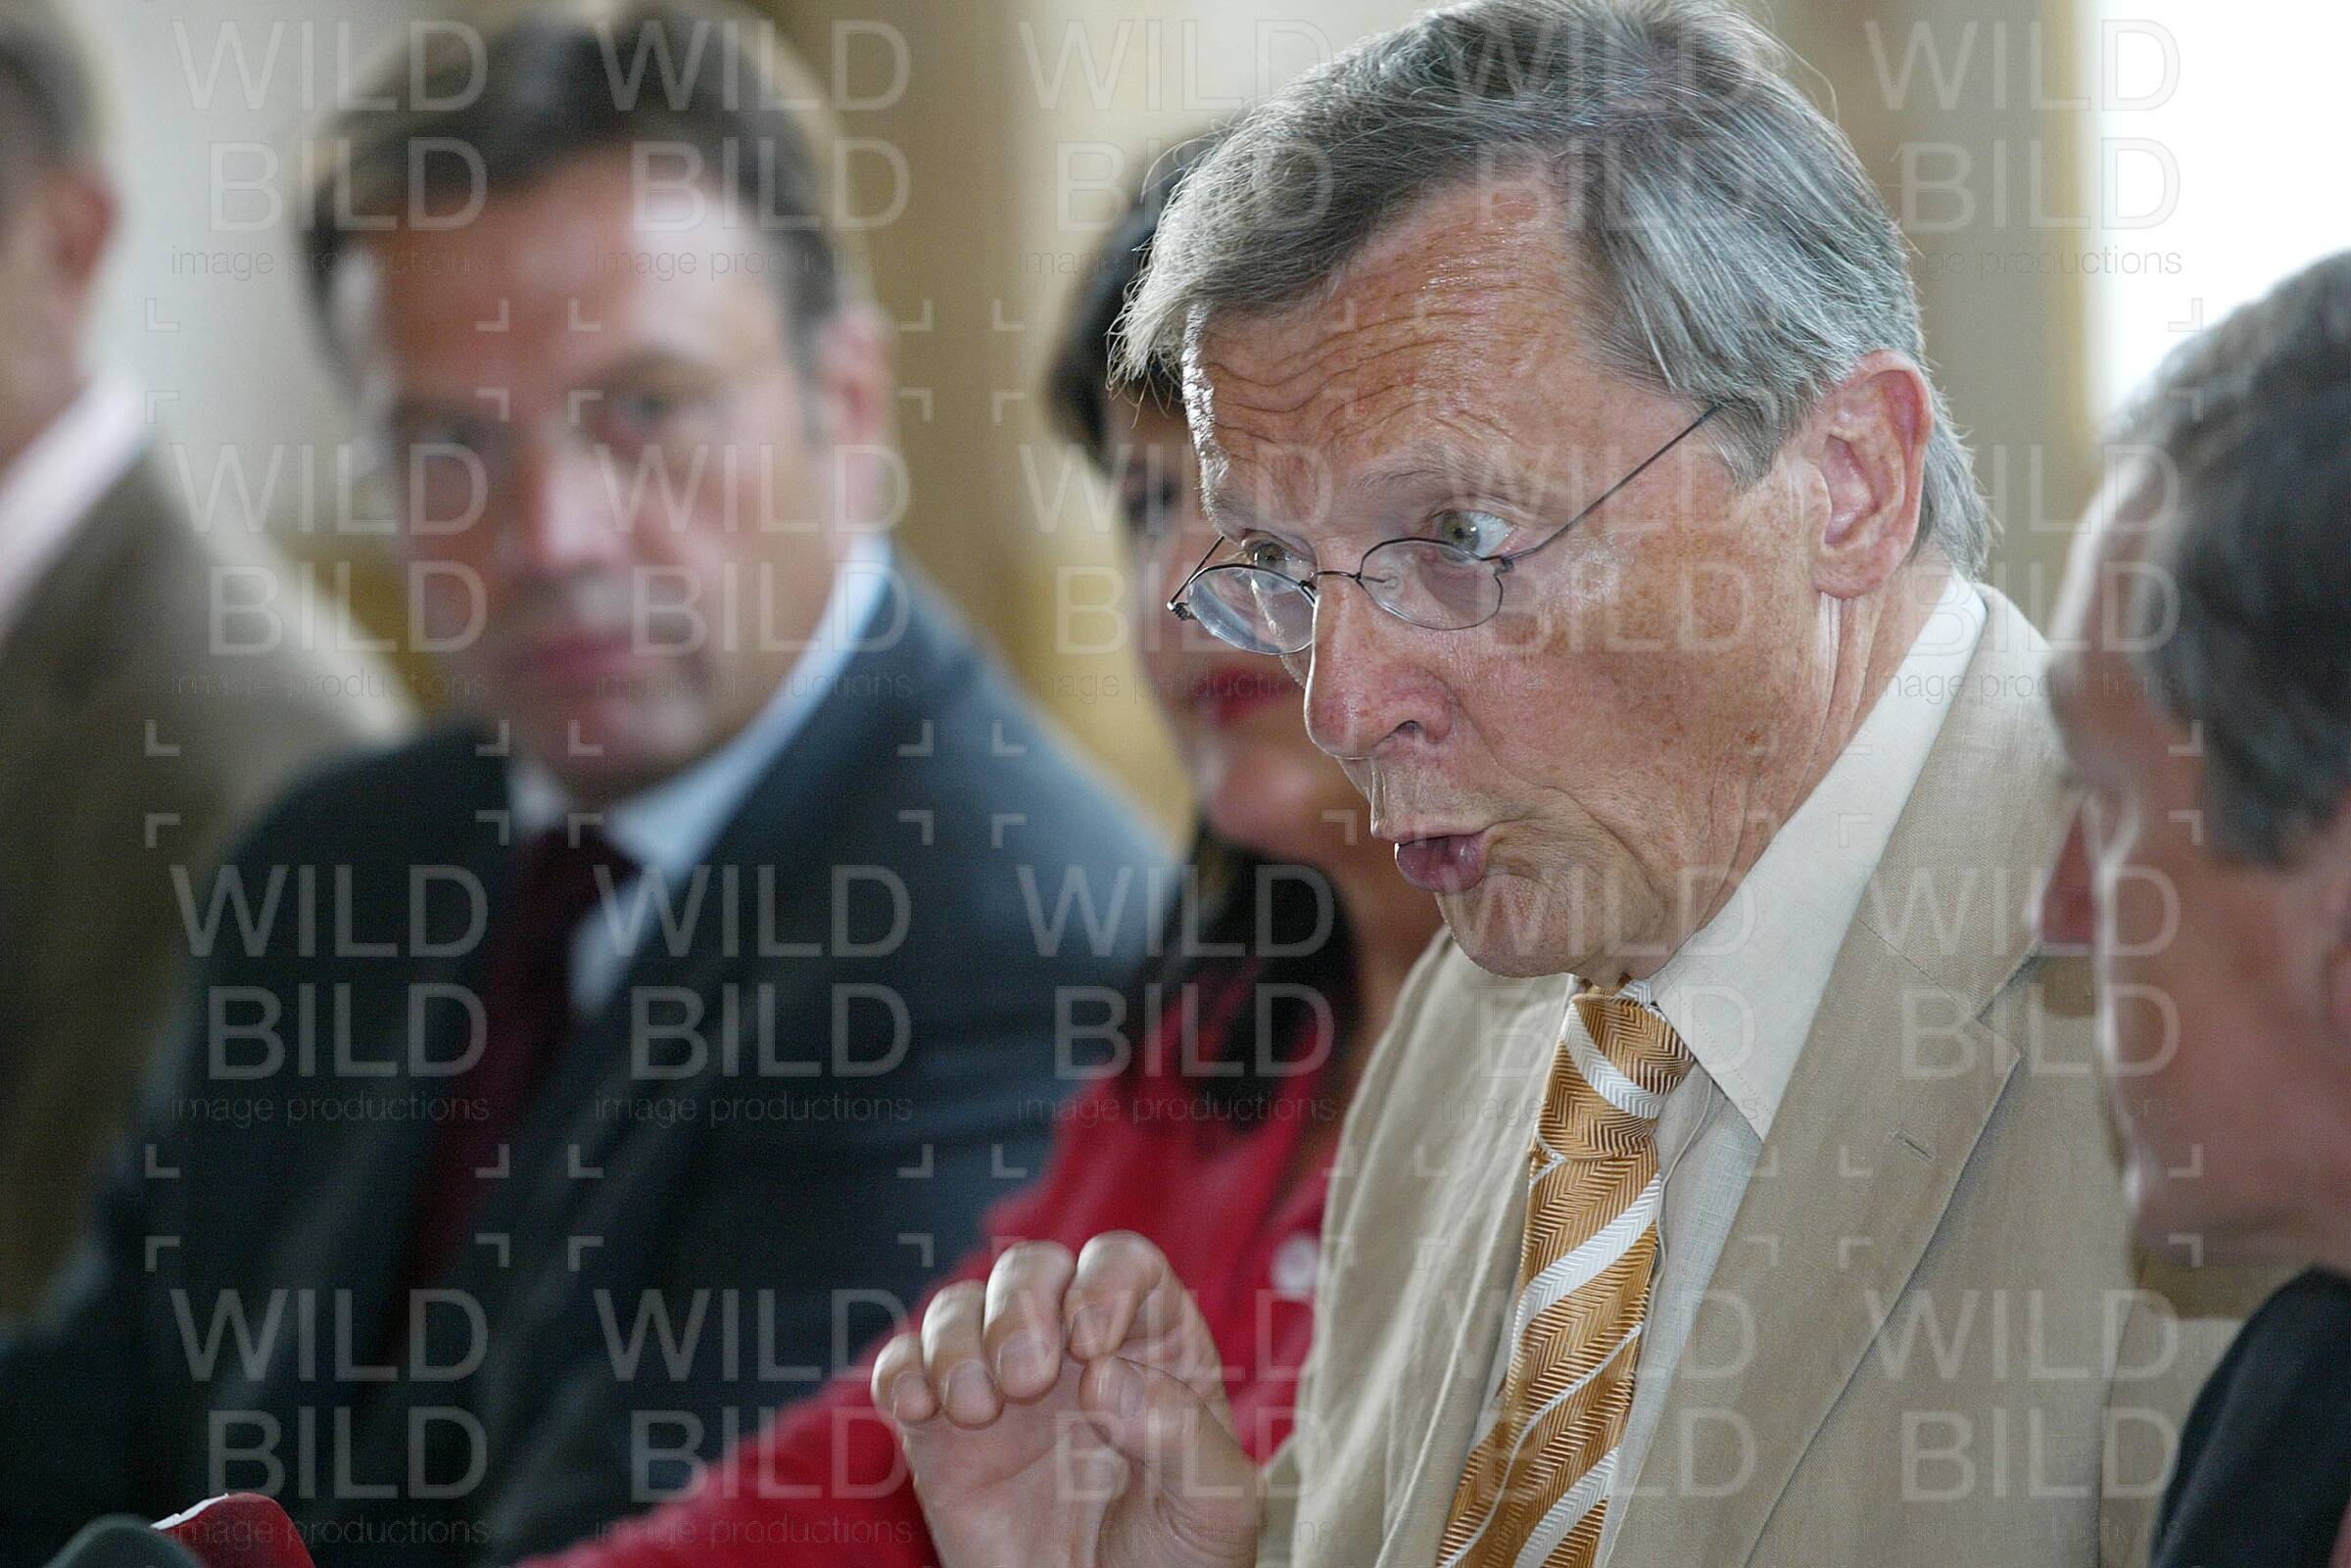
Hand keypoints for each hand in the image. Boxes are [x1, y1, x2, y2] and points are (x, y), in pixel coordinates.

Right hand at [872, 1231, 1261, 1567]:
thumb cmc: (1175, 1563)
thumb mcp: (1214, 1507)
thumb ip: (1181, 1436)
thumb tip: (1103, 1376)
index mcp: (1152, 1348)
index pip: (1123, 1264)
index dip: (1102, 1282)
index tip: (1089, 1343)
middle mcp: (1074, 1350)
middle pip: (1034, 1267)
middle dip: (1020, 1305)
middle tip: (1026, 1380)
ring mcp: (1003, 1385)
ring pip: (961, 1305)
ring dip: (956, 1340)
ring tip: (975, 1410)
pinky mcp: (941, 1431)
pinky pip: (904, 1367)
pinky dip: (901, 1372)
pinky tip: (921, 1411)